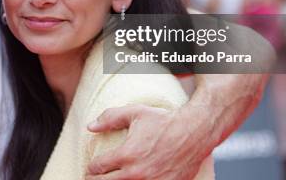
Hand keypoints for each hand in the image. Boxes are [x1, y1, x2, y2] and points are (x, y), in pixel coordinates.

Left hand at [86, 104, 209, 179]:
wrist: (195, 132)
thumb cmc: (164, 121)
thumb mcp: (135, 112)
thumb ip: (110, 118)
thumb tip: (90, 126)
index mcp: (126, 155)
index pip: (98, 167)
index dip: (91, 167)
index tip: (92, 166)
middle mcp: (137, 173)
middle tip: (93, 177)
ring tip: (111, 179)